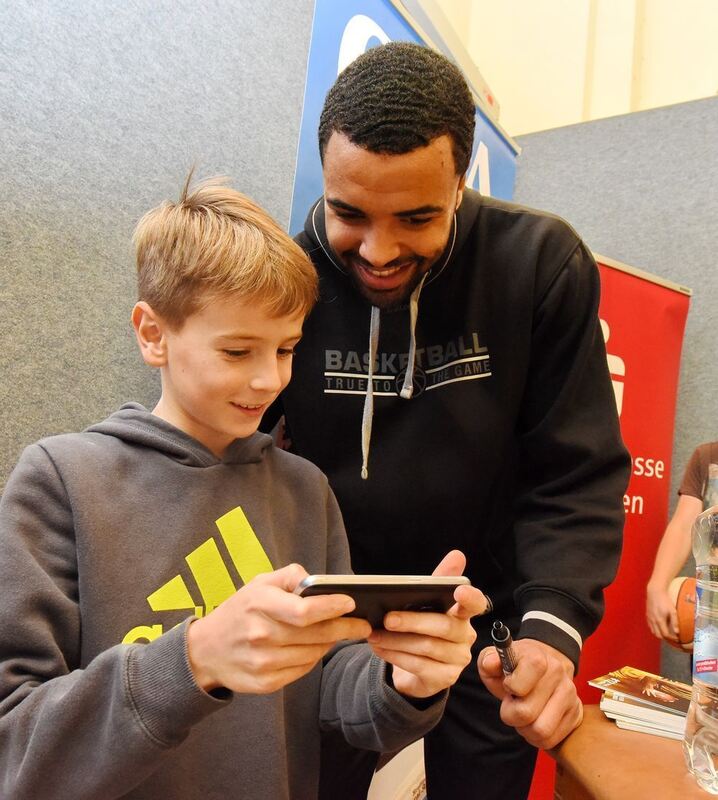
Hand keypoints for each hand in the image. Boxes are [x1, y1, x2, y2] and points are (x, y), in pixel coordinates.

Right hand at [187, 564, 371, 693]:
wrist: (205, 650)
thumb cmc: (239, 611)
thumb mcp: (259, 583)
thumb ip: (290, 576)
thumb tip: (318, 582)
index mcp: (259, 605)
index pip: (305, 610)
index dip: (332, 607)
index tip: (351, 603)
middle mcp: (261, 635)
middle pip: (315, 634)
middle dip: (345, 628)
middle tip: (362, 624)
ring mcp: (263, 662)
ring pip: (313, 653)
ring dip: (331, 643)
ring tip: (341, 633)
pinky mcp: (266, 683)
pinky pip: (303, 669)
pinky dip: (314, 658)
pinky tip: (316, 648)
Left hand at [367, 550, 488, 698]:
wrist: (417, 669)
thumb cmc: (423, 628)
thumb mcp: (427, 603)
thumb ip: (439, 580)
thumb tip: (457, 554)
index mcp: (463, 614)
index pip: (476, 604)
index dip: (470, 598)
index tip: (459, 590)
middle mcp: (466, 636)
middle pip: (442, 627)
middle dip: (412, 622)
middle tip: (387, 618)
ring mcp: (458, 660)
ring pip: (427, 647)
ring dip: (396, 641)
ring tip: (374, 634)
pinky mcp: (445, 679)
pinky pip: (419, 666)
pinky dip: (395, 656)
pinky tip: (379, 649)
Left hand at [478, 638, 581, 749]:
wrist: (542, 668)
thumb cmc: (513, 667)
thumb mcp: (494, 659)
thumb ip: (488, 661)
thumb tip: (490, 663)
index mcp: (537, 658)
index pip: (519, 686)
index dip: (509, 689)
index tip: (509, 684)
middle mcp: (557, 674)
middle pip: (526, 714)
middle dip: (511, 714)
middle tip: (512, 703)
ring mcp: (569, 695)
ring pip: (540, 731)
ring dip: (525, 728)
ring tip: (523, 713)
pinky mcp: (576, 714)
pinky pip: (550, 740)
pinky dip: (536, 737)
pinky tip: (534, 720)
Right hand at [646, 583, 678, 640]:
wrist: (655, 592)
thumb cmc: (665, 601)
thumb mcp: (672, 610)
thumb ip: (674, 622)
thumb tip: (677, 632)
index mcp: (660, 620)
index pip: (665, 634)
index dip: (672, 638)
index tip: (677, 638)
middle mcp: (653, 621)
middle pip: (658, 635)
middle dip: (666, 638)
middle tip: (672, 637)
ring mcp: (649, 618)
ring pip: (653, 631)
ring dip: (660, 634)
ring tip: (666, 632)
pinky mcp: (647, 615)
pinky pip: (650, 626)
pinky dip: (655, 629)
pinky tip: (659, 627)